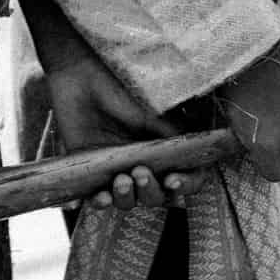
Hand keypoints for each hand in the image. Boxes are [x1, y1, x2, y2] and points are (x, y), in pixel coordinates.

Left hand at [44, 45, 203, 208]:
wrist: (81, 76)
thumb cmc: (118, 88)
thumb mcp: (151, 111)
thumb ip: (173, 135)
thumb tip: (198, 155)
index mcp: (164, 148)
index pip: (185, 176)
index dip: (185, 185)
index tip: (173, 180)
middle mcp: (143, 162)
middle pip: (157, 195)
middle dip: (151, 191)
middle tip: (140, 172)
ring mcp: (117, 169)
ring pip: (129, 201)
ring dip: (127, 198)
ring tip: (120, 179)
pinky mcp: (90, 171)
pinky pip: (98, 198)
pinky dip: (101, 203)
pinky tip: (100, 196)